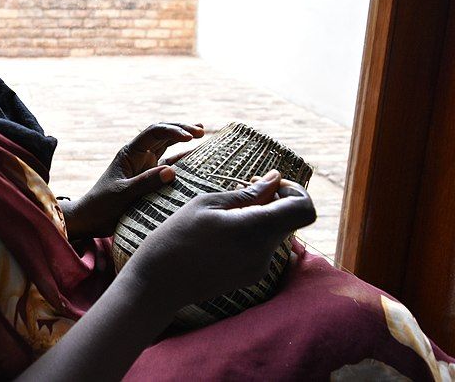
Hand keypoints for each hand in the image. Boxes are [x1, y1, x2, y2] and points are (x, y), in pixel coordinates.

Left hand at [60, 122, 204, 239]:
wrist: (91, 219)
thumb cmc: (102, 204)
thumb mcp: (123, 194)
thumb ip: (145, 182)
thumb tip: (172, 171)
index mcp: (130, 153)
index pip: (154, 133)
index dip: (173, 130)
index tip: (190, 137)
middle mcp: (139, 156)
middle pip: (163, 134)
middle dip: (181, 129)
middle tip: (201, 130)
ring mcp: (145, 166)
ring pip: (167, 147)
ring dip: (182, 140)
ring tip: (201, 134)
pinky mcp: (149, 179)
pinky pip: (169, 166)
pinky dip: (182, 161)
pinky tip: (195, 159)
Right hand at [120, 170, 315, 312]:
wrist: (158, 284)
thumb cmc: (176, 236)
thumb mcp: (207, 204)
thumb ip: (248, 193)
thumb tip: (276, 179)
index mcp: (255, 230)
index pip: (305, 209)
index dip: (294, 191)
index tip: (268, 184)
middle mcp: (264, 253)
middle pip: (291, 219)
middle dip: (276, 199)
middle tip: (246, 186)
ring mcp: (259, 268)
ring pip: (276, 232)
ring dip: (262, 215)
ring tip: (228, 208)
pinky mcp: (250, 277)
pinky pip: (263, 247)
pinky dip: (252, 232)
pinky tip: (224, 229)